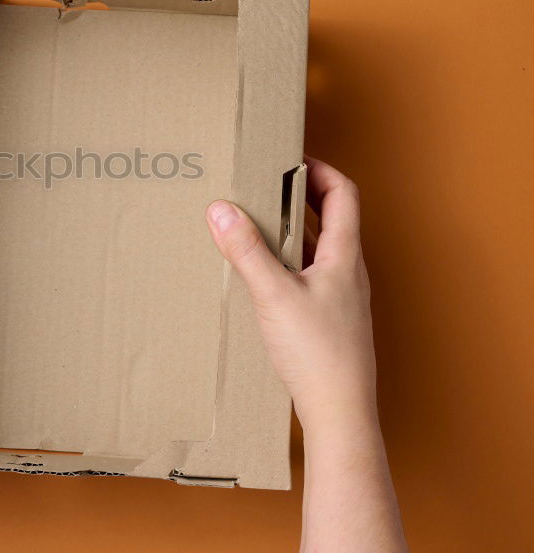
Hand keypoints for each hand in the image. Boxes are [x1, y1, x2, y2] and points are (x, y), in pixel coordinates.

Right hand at [205, 156, 375, 436]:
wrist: (339, 411)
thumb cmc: (317, 353)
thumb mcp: (273, 294)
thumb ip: (247, 250)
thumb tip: (221, 208)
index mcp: (344, 255)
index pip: (343, 193)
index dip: (318, 169)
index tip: (287, 158)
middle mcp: (348, 271)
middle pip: (333, 217)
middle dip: (301, 194)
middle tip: (267, 183)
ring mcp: (341, 296)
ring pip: (321, 247)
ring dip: (295, 227)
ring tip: (260, 222)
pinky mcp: (328, 318)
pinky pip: (311, 273)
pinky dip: (290, 259)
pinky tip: (263, 274)